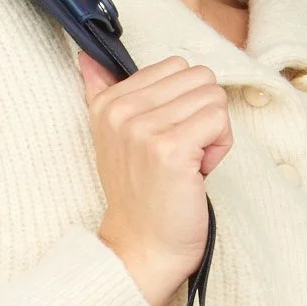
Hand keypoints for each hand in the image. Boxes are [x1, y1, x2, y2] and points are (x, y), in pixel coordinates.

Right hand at [78, 51, 231, 305]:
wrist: (143, 247)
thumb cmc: (141, 195)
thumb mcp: (114, 138)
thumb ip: (102, 93)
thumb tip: (85, 58)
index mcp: (108, 103)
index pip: (176, 66)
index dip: (185, 103)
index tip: (169, 139)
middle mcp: (121, 112)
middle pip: (199, 77)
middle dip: (204, 113)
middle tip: (185, 152)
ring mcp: (144, 129)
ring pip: (214, 96)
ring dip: (214, 132)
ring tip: (191, 162)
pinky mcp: (171, 148)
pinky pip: (220, 119)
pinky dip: (220, 147)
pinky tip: (200, 171)